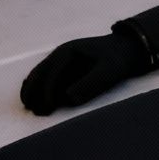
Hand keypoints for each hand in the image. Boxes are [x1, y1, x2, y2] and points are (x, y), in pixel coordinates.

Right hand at [19, 31, 149, 115]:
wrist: (126, 49)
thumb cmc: (118, 59)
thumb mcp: (109, 70)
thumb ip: (91, 83)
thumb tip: (69, 98)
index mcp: (68, 51)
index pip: (50, 72)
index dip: (47, 91)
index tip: (48, 107)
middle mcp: (59, 54)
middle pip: (39, 73)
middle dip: (34, 92)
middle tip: (33, 111)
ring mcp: (59, 60)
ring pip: (38, 75)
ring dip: (33, 91)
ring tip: (32, 109)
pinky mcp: (62, 67)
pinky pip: (45, 77)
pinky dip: (39, 88)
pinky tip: (36, 100)